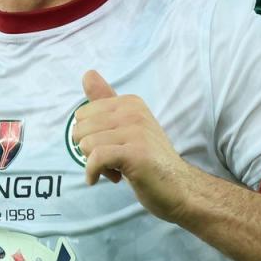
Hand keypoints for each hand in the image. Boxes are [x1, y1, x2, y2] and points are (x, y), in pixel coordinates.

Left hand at [71, 70, 196, 221]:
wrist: (179, 187)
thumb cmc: (149, 160)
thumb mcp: (125, 127)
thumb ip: (105, 102)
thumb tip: (87, 72)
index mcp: (130, 102)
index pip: (83, 115)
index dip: (89, 136)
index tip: (107, 148)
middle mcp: (133, 111)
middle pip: (81, 128)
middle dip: (88, 150)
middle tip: (109, 162)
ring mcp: (136, 131)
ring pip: (86, 144)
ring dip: (92, 164)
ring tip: (112, 170)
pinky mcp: (135, 153)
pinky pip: (96, 158)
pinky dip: (92, 172)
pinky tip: (98, 179)